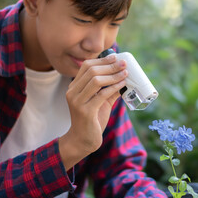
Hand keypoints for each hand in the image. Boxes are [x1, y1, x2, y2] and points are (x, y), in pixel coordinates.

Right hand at [59, 54, 127, 169]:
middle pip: (91, 71)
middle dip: (110, 65)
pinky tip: (122, 85)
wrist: (82, 140)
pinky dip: (113, 88)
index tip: (115, 57)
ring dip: (113, 75)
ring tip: (125, 73)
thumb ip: (109, 90)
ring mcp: (77, 101)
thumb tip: (123, 77)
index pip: (86, 66)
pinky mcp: (85, 111)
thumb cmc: (92, 120)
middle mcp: (73, 92)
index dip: (102, 60)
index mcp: (74, 87)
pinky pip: (101, 95)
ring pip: (95, 80)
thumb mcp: (101, 102)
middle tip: (124, 64)